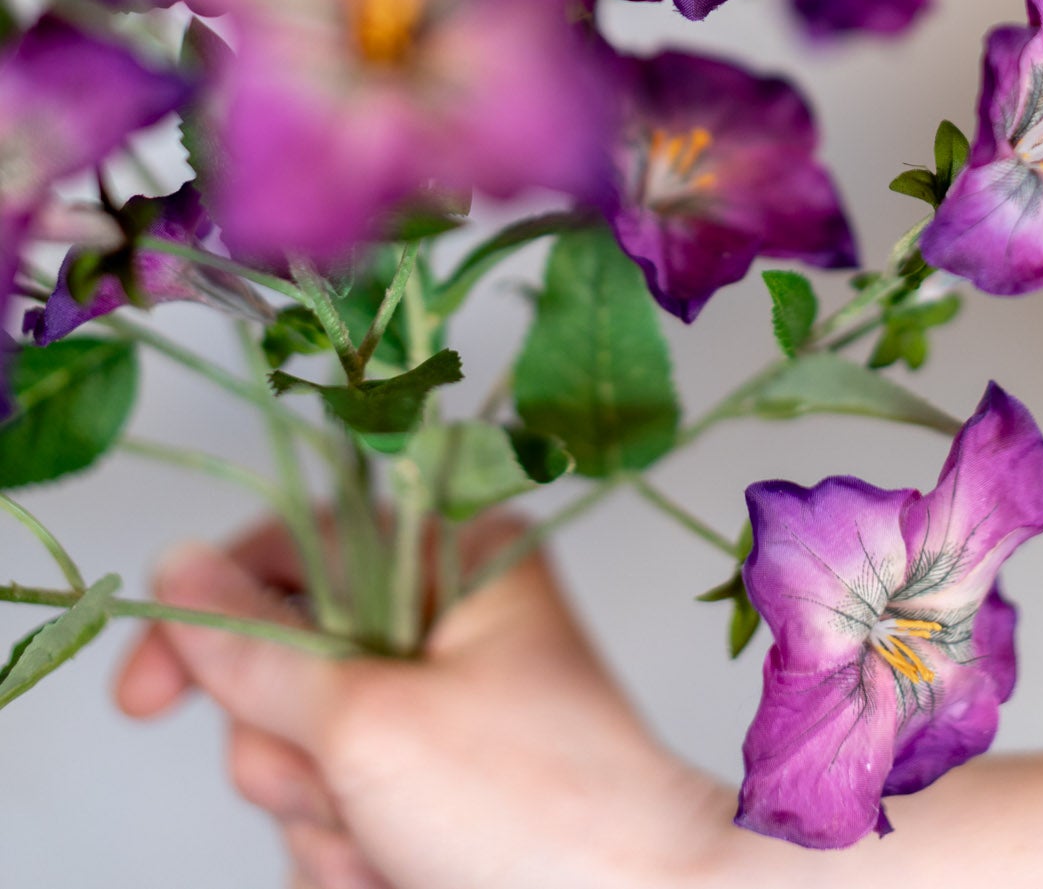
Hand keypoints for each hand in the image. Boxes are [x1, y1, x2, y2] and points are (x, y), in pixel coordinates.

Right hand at [115, 517, 736, 888]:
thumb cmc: (537, 806)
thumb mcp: (368, 724)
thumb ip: (255, 653)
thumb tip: (179, 575)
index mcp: (452, 555)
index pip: (290, 547)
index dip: (205, 616)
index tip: (143, 697)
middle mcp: (444, 619)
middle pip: (282, 665)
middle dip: (290, 753)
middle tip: (346, 790)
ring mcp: (439, 710)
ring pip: (299, 753)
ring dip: (322, 818)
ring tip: (393, 844)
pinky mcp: (433, 789)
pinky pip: (335, 815)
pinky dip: (349, 856)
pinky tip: (400, 873)